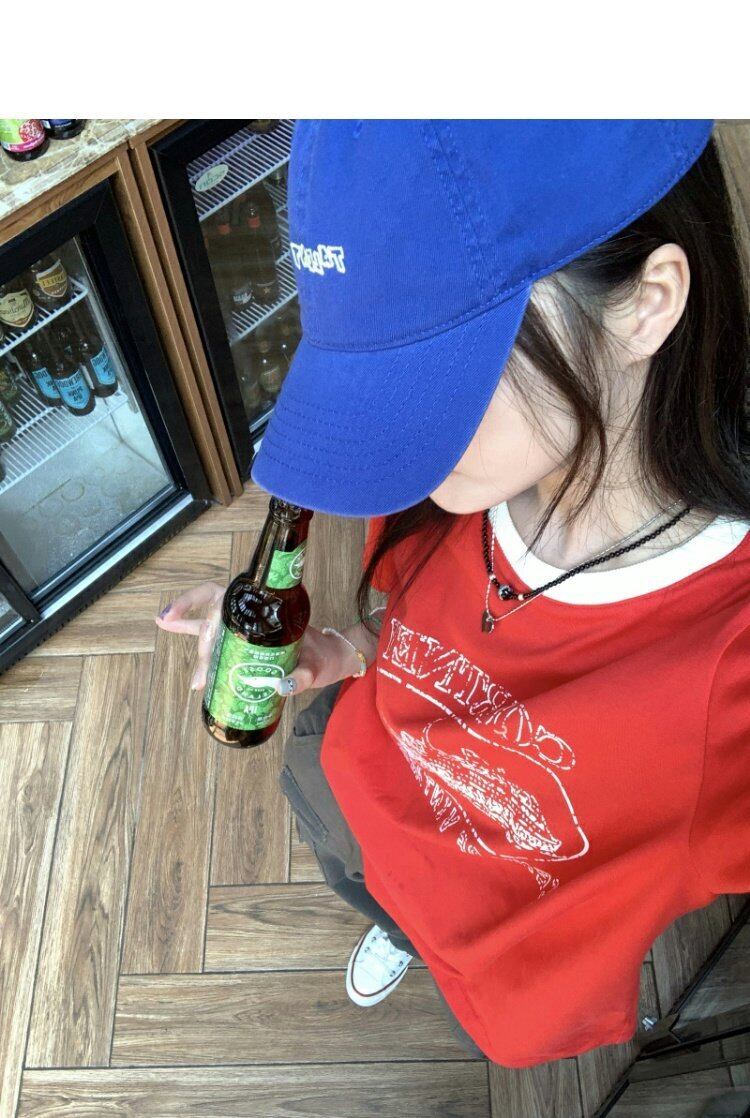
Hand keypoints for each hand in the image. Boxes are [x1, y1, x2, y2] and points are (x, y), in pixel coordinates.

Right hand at [154, 582, 361, 695]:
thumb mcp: (316, 667)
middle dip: (201, 644)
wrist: (333, 657)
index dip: (196, 606)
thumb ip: (302, 676)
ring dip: (187, 626)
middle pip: (214, 619)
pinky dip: (201, 645)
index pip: (222, 599)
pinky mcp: (248, 641)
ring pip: (211, 624)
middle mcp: (254, 614)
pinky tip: (185, 652)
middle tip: (199, 676)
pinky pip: (220, 638)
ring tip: (163, 623)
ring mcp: (249, 627)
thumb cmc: (324, 657)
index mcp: (266, 611)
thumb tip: (282, 686)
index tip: (178, 620)